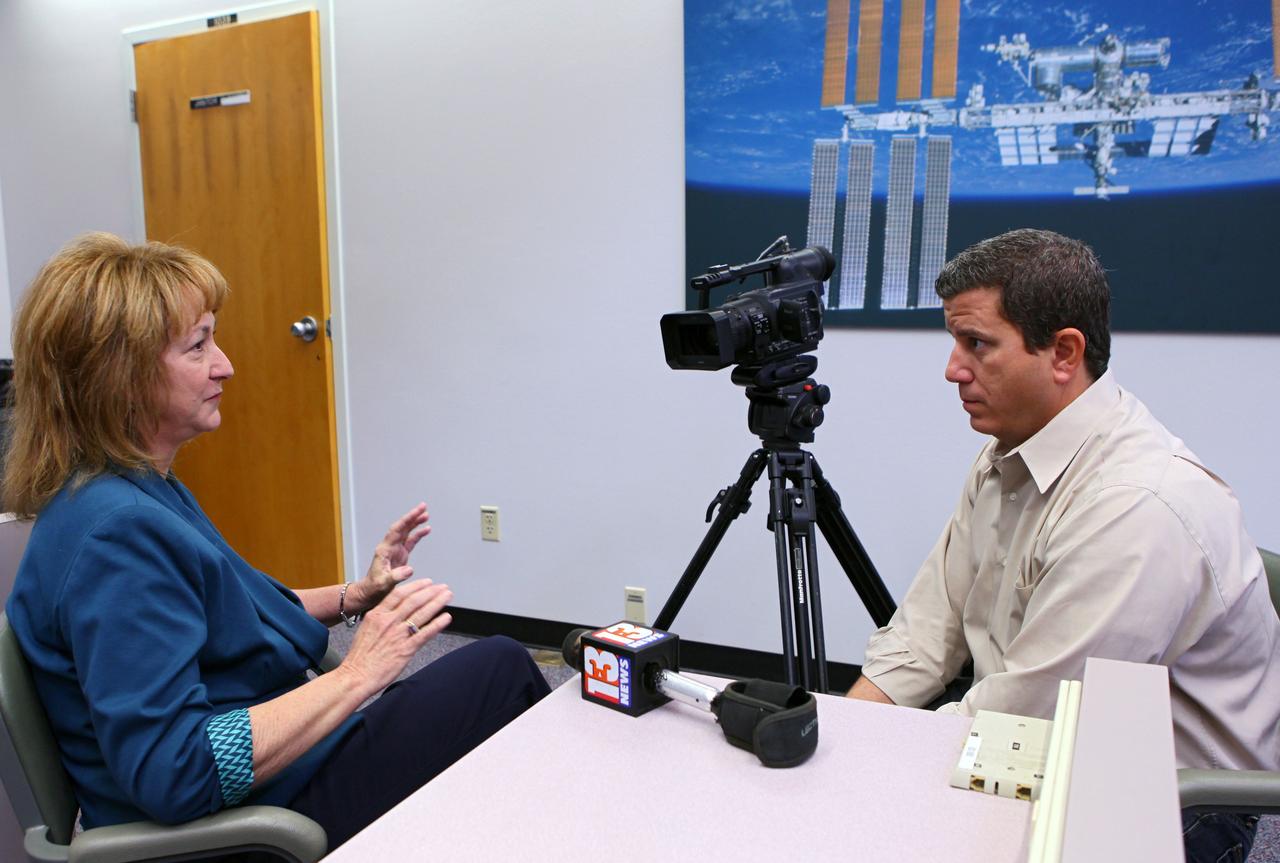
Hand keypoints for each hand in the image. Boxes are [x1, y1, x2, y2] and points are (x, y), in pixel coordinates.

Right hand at [338, 579, 452, 695]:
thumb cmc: (359, 656)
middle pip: (414, 600)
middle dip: (431, 591)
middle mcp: (388, 621)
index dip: (416, 586)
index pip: (399, 594)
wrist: (356, 676)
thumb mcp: (366, 628)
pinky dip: (438, 624)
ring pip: (422, 613)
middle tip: (443, 587)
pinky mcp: (406, 649)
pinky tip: (446, 617)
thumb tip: (394, 611)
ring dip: (437, 602)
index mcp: (377, 615)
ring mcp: (398, 635)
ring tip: (448, 596)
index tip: (427, 582)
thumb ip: (381, 618)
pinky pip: (425, 633)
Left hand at [352, 503, 430, 611]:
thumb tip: (410, 569)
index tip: (417, 512)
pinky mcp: (400, 556)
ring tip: (426, 515)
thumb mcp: (383, 584)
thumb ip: (396, 576)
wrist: (369, 593)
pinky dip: (418, 534)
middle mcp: (389, 547)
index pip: (397, 530)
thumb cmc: (373, 588)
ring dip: (415, 523)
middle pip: (402, 527)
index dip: (407, 520)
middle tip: (423, 507)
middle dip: (412, 516)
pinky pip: (410, 541)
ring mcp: (395, 551)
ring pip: (406, 532)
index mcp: (384, 550)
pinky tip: (426, 529)